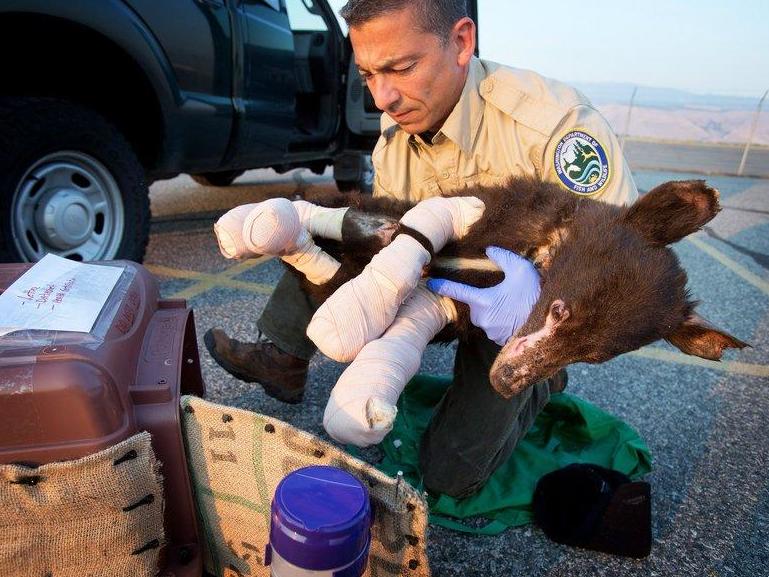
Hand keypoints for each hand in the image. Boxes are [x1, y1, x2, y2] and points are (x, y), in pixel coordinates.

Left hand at [426, 247, 540, 345]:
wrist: (550, 324)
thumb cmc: (534, 295)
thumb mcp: (520, 269)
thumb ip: (502, 257)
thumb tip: (489, 251)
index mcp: (483, 301)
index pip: (457, 291)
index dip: (442, 286)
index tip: (430, 283)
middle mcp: (482, 319)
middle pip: (475, 304)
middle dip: (485, 298)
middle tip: (506, 294)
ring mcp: (490, 332)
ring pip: (485, 316)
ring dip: (495, 310)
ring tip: (514, 305)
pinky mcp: (498, 341)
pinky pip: (494, 327)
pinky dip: (502, 321)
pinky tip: (516, 316)